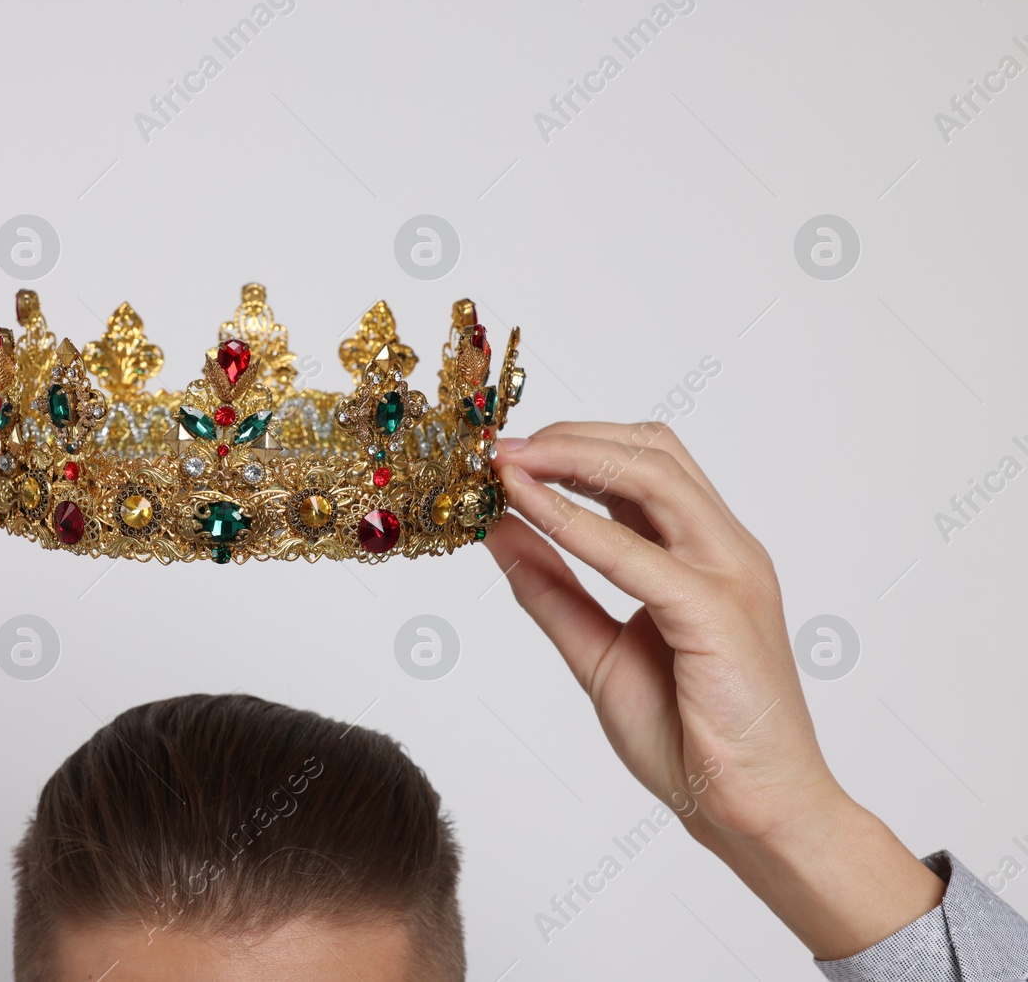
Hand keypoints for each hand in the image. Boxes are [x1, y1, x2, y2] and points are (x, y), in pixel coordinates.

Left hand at [485, 421, 941, 959]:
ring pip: (653, 477)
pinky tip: (526, 510)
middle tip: (501, 447)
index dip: (576, 447)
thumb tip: (500, 532)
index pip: (646, 467)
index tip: (508, 455)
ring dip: (572, 459)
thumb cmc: (692, 738)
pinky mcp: (717, 613)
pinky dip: (575, 523)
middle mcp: (726, 552)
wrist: (754, 814)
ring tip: (509, 462)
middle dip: (570, 438)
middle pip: (652, 453)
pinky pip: (636, 553)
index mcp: (706, 555)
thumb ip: (552, 589)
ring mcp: (730, 576)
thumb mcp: (598, 650)